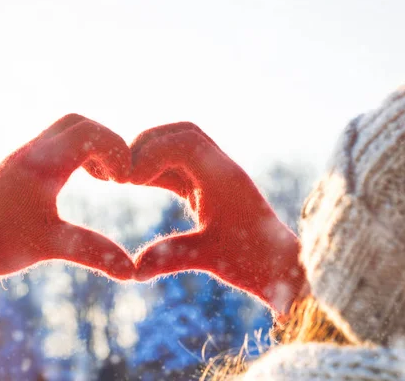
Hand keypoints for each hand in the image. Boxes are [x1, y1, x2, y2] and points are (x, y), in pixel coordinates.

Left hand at [0, 114, 133, 297]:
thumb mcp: (51, 245)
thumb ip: (94, 252)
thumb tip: (132, 272)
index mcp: (41, 163)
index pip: (90, 133)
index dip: (116, 152)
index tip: (124, 181)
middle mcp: (31, 151)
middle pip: (77, 122)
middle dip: (106, 143)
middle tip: (116, 176)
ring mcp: (22, 155)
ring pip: (64, 130)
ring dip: (90, 146)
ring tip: (102, 179)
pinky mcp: (18, 165)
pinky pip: (53, 143)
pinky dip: (75, 153)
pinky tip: (80, 180)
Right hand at [131, 122, 306, 313]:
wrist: (280, 267)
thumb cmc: (254, 262)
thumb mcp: (210, 259)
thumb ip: (170, 258)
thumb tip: (133, 271)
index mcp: (224, 178)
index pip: (184, 143)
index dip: (150, 154)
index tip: (128, 181)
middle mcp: (221, 169)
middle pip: (182, 133)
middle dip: (148, 144)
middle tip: (123, 171)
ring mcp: (216, 175)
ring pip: (181, 145)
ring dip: (152, 154)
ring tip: (127, 177)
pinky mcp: (210, 187)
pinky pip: (180, 165)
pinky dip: (158, 169)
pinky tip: (139, 184)